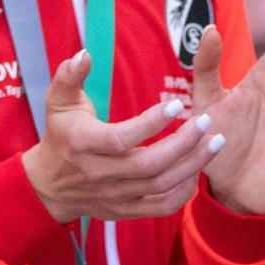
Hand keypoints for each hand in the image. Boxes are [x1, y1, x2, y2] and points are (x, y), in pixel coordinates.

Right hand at [21, 50, 223, 223]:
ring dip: (192, 165)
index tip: (176, 104)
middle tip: (206, 122)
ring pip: (160, 186)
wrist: (50, 186)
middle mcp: (99, 174)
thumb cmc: (60, 135)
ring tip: (215, 142)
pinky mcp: (125, 211)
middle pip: (148, 165)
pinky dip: (184, 192)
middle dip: (183, 144)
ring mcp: (114, 196)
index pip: (121, 138)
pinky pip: (161, 207)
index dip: (151, 123)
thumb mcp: (58, 102)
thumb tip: (84, 53)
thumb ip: (69, 76)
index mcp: (83, 145)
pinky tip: (198, 170)